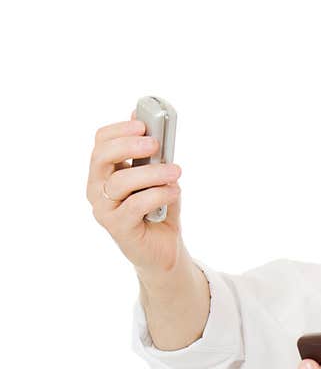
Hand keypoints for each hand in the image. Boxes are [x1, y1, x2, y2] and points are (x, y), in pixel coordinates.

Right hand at [86, 110, 183, 276]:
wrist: (164, 249)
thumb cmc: (159, 209)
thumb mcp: (158, 177)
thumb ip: (152, 154)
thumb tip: (145, 120)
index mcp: (104, 171)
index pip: (101, 142)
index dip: (119, 130)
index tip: (142, 125)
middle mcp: (97, 188)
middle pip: (101, 157)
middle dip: (129, 146)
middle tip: (155, 144)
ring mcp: (104, 209)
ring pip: (121, 181)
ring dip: (152, 173)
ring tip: (176, 171)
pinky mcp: (116, 227)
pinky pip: (135, 205)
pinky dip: (158, 194)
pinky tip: (174, 191)